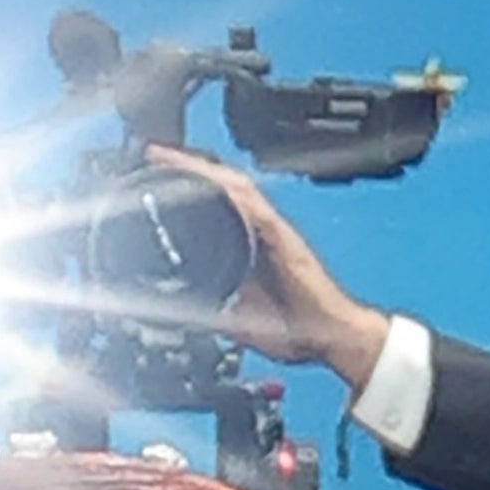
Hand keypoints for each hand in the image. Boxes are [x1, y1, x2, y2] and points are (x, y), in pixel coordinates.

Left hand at [124, 149, 383, 387]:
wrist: (331, 336)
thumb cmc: (298, 328)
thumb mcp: (242, 320)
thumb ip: (218, 310)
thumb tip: (188, 314)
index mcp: (251, 246)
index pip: (217, 203)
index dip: (190, 184)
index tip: (159, 172)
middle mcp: (263, 230)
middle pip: (224, 185)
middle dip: (191, 165)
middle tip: (158, 153)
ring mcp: (274, 230)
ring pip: (236, 186)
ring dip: (205, 170)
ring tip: (174, 157)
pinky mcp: (283, 238)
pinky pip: (254, 207)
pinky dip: (232, 192)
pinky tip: (211, 180)